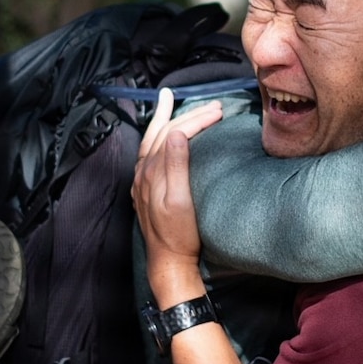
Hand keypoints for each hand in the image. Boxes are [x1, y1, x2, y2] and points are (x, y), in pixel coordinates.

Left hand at [132, 88, 224, 301]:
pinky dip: (156, 136)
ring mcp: (142, 180)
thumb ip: (176, 166)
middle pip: (162, 132)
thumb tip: (177, 133)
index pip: (174, 133)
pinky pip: (148, 153)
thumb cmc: (179, 235)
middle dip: (187, 114)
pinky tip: (162, 136)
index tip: (219, 112)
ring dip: (164, 118)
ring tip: (169, 101)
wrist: (168, 262)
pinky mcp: (146, 189)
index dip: (197, 119)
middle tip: (212, 106)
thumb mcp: (180, 201)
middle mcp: (143, 172)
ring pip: (151, 139)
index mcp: (152, 171)